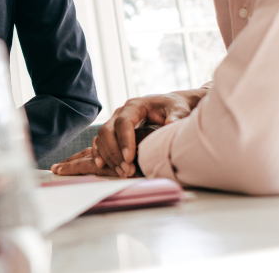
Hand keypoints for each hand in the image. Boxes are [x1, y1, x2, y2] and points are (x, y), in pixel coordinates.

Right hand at [52, 89, 206, 178]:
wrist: (170, 108)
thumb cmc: (174, 108)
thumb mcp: (179, 109)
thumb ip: (176, 116)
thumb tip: (172, 124)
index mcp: (135, 106)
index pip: (123, 122)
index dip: (124, 140)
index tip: (130, 158)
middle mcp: (121, 113)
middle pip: (108, 131)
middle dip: (115, 153)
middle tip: (128, 170)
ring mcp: (115, 122)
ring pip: (102, 139)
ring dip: (109, 158)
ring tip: (123, 173)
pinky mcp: (114, 133)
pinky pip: (100, 143)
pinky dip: (100, 154)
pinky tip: (102, 166)